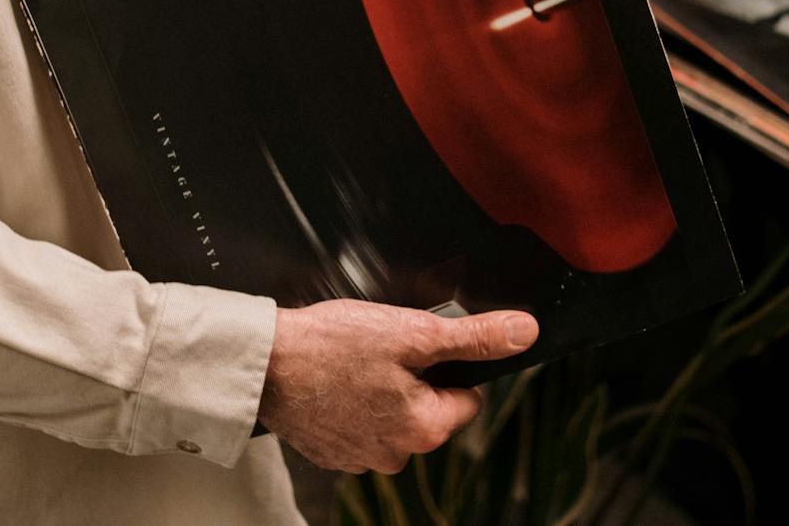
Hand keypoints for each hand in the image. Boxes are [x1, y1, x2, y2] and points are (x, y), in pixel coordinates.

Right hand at [258, 299, 537, 474]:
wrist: (264, 362)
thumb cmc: (331, 345)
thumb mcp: (414, 331)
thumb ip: (474, 337)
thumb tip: (524, 333)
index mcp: (425, 428)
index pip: (467, 397)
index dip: (448, 365)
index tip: (418, 347)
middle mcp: (396, 455)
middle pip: (430, 409)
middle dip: (414, 378)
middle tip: (381, 350)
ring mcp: (361, 458)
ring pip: (394, 417)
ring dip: (383, 391)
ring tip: (354, 363)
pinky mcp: (332, 452)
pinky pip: (361, 425)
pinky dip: (353, 403)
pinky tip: (336, 379)